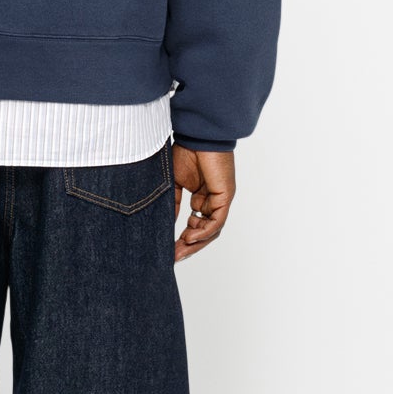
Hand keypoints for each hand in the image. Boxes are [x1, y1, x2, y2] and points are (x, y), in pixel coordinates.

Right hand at [172, 145, 234, 262]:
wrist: (196, 136)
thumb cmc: (185, 152)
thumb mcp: (174, 184)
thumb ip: (174, 205)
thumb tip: (167, 225)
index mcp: (202, 197)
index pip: (195, 224)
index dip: (183, 239)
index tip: (169, 250)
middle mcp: (213, 201)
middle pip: (204, 232)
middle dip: (189, 246)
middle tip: (174, 257)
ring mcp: (220, 199)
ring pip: (211, 230)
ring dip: (196, 242)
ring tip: (180, 250)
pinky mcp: (225, 196)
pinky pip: (216, 221)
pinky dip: (204, 231)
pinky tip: (189, 236)